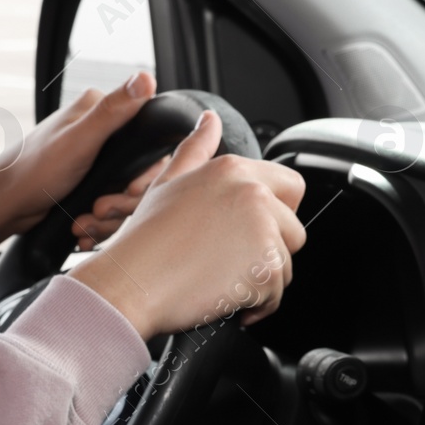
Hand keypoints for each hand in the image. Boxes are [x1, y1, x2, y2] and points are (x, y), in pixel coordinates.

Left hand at [0, 71, 156, 262]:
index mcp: (101, 110)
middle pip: (143, 174)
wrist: (3, 205)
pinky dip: (100, 224)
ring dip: (109, 218)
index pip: (150, 140)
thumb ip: (114, 111)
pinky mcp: (94, 185)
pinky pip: (113, 208)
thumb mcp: (79, 139)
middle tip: (99, 210)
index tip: (131, 189)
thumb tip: (145, 78)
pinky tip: (82, 227)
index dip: (148, 172)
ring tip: (84, 223)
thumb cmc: (33, 170)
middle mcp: (102, 132)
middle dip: (122, 201)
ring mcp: (99, 161)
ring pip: (128, 195)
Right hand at [68, 110, 307, 337]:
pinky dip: (256, 305)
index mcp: (234, 170)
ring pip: (285, 265)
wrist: (130, 283)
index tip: (251, 229)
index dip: (277, 213)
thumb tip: (210, 120)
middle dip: (269, 251)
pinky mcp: (265, 267)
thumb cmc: (144, 240)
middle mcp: (254, 194)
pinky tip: (224, 296)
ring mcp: (263, 230)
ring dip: (259, 281)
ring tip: (220, 279)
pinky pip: (276, 294)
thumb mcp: (168, 182)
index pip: (292, 186)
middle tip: (229, 260)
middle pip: (294, 231)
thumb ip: (196, 149)